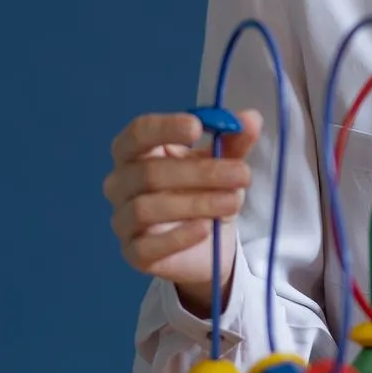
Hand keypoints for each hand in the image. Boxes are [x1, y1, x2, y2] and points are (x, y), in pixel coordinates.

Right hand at [103, 110, 260, 310]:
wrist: (207, 243)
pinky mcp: (133, 253)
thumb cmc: (204, 190)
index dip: (164, 128)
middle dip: (201, 172)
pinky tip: (206, 228)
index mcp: (136, 152)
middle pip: (148, 173)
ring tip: (234, 202)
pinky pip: (147, 246)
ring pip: (146, 208)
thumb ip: (235, 141)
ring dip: (197, 203)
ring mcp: (123, 220)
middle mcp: (120, 183)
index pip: (137, 133)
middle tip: (242, 174)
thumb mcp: (224, 162)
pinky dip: (179, 236)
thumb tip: (251, 119)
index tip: (197, 127)